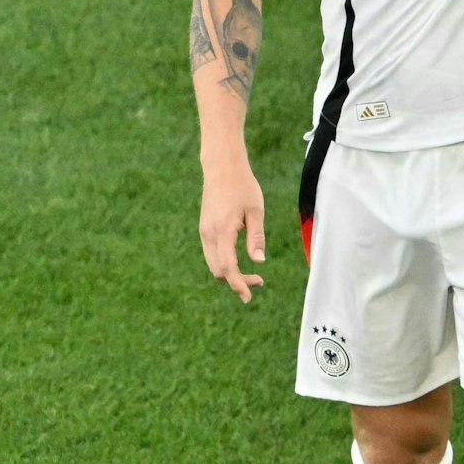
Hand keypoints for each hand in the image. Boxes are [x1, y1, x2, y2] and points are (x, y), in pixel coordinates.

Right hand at [199, 158, 265, 302]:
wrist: (221, 166)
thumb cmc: (242, 186)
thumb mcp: (255, 211)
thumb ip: (256, 238)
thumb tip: (258, 262)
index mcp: (222, 231)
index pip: (228, 267)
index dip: (238, 285)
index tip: (249, 297)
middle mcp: (209, 234)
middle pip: (218, 271)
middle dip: (236, 282)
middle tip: (259, 281)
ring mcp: (204, 231)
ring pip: (213, 264)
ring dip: (229, 274)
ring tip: (252, 275)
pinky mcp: (205, 228)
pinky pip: (212, 254)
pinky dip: (224, 263)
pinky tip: (239, 260)